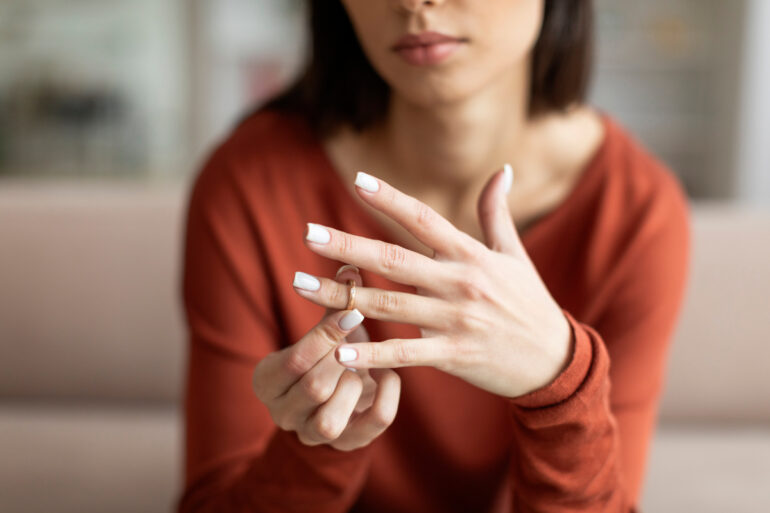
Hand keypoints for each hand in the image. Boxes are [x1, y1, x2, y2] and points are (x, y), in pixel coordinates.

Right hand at [253, 265, 400, 450]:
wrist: (334, 400)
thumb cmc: (325, 353)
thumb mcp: (323, 330)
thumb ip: (334, 303)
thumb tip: (349, 266)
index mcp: (268, 382)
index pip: (293, 361)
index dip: (324, 334)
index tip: (351, 309)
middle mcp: (284, 413)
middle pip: (313, 389)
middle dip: (341, 358)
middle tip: (361, 333)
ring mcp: (315, 435)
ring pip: (330, 422)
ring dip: (353, 386)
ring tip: (365, 364)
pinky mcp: (349, 444)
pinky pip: (371, 428)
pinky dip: (387, 398)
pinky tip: (390, 374)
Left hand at [294, 166, 572, 398]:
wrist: (555, 360)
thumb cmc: (530, 302)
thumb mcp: (516, 255)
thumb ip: (496, 213)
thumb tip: (503, 169)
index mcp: (471, 255)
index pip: (424, 219)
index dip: (390, 199)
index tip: (357, 181)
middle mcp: (460, 283)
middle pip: (394, 260)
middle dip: (346, 246)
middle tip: (307, 233)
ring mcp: (455, 320)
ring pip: (388, 305)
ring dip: (340, 298)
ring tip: (299, 285)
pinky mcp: (453, 356)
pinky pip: (405, 354)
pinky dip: (372, 353)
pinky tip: (338, 350)